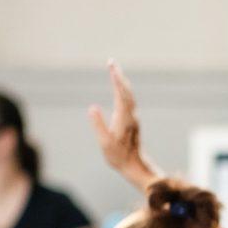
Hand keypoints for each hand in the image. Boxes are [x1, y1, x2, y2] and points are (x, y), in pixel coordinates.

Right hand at [89, 61, 155, 190]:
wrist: (135, 166)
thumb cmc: (119, 157)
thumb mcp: (105, 143)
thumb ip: (98, 125)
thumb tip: (92, 108)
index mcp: (124, 118)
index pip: (121, 94)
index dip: (116, 79)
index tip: (112, 67)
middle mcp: (131, 116)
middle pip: (126, 91)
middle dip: (119, 76)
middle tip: (111, 62)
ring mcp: (133, 118)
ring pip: (129, 95)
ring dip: (122, 82)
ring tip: (115, 71)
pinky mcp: (132, 121)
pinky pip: (129, 101)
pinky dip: (124, 91)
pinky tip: (121, 88)